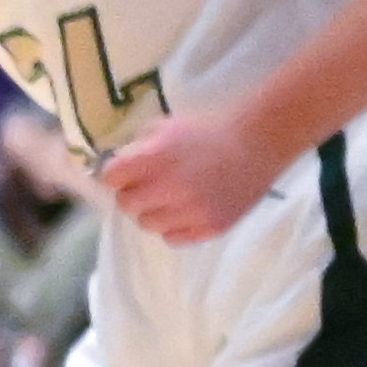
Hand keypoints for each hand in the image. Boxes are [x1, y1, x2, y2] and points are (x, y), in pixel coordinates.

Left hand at [89, 108, 279, 244]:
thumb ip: (134, 149)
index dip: (117, 175)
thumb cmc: (205, 132)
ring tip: (170, 198)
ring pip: (147, 224)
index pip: (111, 178)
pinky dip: (175, 226)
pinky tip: (186, 210)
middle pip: (126, 205)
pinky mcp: (211, 227)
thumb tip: (113, 171)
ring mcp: (192, 210)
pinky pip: (173, 238)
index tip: (126, 173)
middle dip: (132, 194)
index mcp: (155, 157)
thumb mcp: (164, 128)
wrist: (256, 143)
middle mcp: (170, 186)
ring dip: (153, 212)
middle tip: (148, 187)